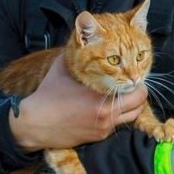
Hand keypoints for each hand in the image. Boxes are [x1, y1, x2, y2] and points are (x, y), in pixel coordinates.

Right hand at [9, 53, 147, 151]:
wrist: (34, 123)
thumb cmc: (48, 94)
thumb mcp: (64, 68)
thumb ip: (78, 52)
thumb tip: (84, 36)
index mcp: (100, 97)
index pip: (136, 91)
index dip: (137, 82)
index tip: (131, 76)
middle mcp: (105, 115)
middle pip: (139, 106)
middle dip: (138, 94)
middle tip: (130, 86)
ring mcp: (103, 128)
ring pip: (131, 118)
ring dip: (130, 107)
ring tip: (121, 96)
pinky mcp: (98, 137)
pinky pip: (117, 125)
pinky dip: (117, 115)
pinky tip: (106, 107)